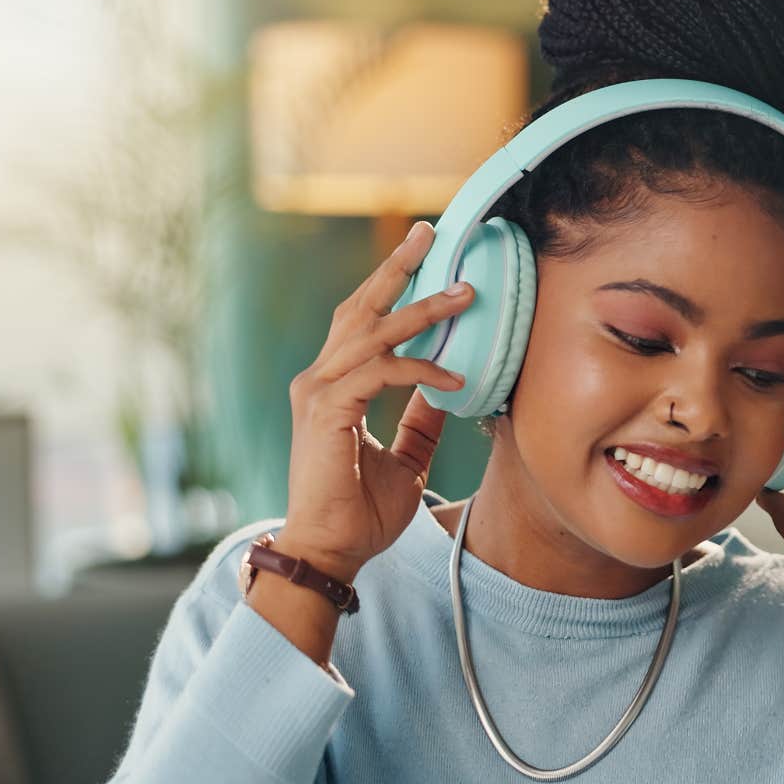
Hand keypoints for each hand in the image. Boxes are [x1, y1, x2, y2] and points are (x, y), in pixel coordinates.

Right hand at [278, 220, 473, 579]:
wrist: (330, 551)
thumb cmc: (360, 511)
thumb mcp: (404, 458)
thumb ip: (419, 420)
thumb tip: (445, 386)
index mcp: (334, 385)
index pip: (365, 323)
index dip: (396, 289)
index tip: (432, 261)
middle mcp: (319, 379)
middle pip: (360, 307)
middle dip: (397, 267)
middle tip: (432, 232)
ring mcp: (318, 392)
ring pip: (373, 332)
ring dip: (422, 308)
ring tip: (465, 292)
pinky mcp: (325, 411)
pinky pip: (381, 372)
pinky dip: (420, 369)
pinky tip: (455, 377)